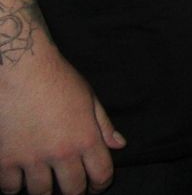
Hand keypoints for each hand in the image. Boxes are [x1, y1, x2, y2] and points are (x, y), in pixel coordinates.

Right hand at [0, 48, 123, 194]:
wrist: (20, 70)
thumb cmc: (58, 79)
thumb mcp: (89, 98)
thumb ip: (104, 125)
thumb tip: (119, 145)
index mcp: (85, 139)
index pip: (101, 175)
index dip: (101, 185)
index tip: (97, 187)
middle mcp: (60, 154)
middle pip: (72, 190)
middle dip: (74, 192)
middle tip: (71, 189)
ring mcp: (31, 159)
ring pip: (40, 193)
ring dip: (44, 191)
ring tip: (45, 185)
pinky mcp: (5, 159)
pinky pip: (10, 187)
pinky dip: (14, 187)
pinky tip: (19, 180)